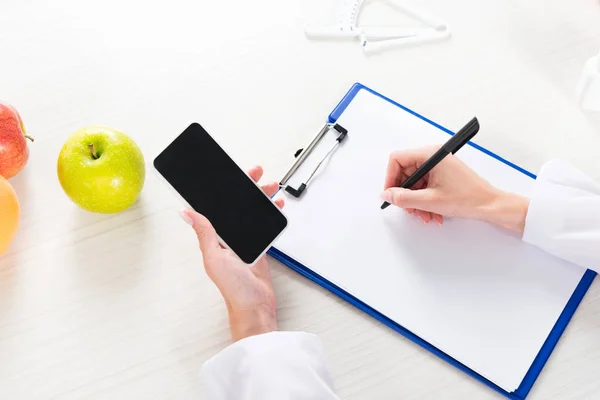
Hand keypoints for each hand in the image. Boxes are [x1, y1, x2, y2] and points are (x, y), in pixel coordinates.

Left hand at [180, 166, 283, 341]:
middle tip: (257, 174)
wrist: (256, 306)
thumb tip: (187, 213)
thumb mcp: (215, 257)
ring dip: (261, 199)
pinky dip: (271, 214)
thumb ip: (205, 233)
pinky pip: (264, 225)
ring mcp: (244, 241)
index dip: (224, 189)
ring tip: (271, 188)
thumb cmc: (234, 288)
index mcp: (214, 238)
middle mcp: (228, 238)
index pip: (217, 206)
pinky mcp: (258, 247)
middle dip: (248, 188)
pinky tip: (276, 207)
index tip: (232, 175)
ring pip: (252, 213)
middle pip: (237, 206)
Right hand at [381, 146, 529, 233]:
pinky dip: (424, 202)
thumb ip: (403, 198)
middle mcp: (433, 157)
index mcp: (430, 155)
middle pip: (405, 173)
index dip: (390, 178)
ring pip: (414, 184)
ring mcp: (438, 167)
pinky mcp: (442, 176)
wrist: (490, 206)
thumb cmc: (468, 199)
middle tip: (409, 210)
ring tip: (424, 215)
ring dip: (415, 202)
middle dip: (405, 195)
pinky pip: (424, 187)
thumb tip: (387, 195)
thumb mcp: (430, 201)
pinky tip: (432, 213)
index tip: (390, 195)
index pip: (397, 159)